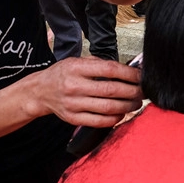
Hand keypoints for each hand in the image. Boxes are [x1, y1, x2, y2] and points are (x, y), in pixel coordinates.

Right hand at [28, 57, 143, 126]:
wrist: (40, 92)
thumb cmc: (62, 74)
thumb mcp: (77, 61)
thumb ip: (99, 64)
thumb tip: (127, 69)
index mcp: (76, 68)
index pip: (109, 70)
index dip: (129, 73)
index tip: (141, 76)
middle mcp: (74, 86)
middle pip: (112, 90)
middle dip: (133, 91)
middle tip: (143, 91)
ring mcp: (73, 104)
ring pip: (108, 108)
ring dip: (127, 106)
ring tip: (136, 102)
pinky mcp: (73, 118)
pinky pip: (100, 121)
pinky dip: (115, 118)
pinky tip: (122, 113)